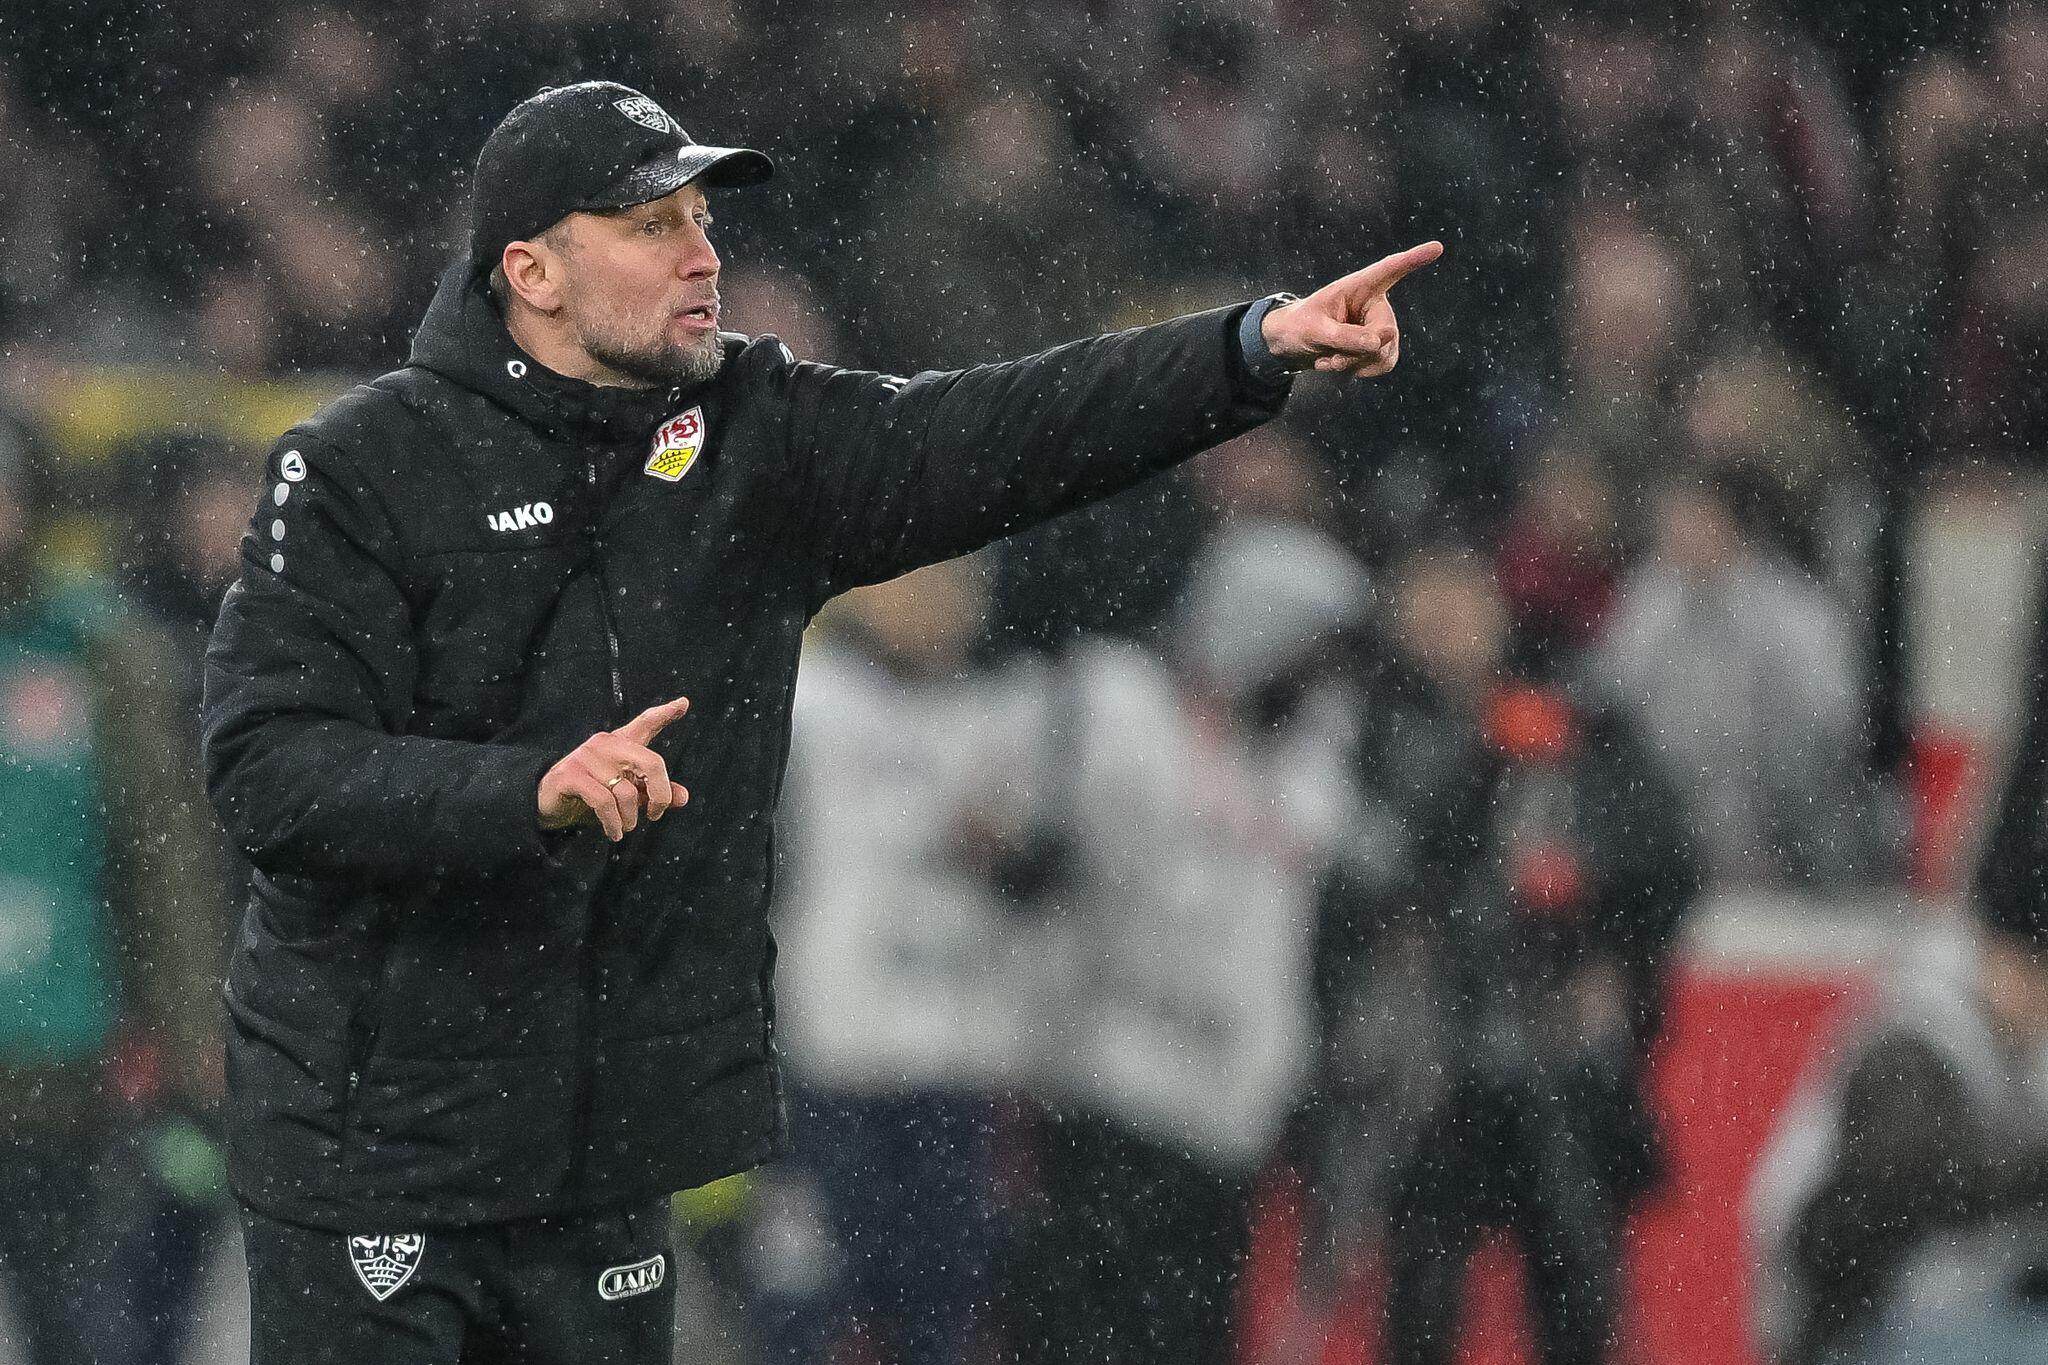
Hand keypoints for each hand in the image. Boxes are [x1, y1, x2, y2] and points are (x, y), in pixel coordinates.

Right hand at [537, 695, 691, 840]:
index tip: (684, 704)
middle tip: (655, 814)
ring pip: (626, 792)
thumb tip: (683, 798)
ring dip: (630, 818)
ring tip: (626, 828)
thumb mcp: (627, 794)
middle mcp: (606, 744)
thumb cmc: (590, 795)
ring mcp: (587, 758)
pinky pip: (603, 802)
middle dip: (661, 794)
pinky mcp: (570, 776)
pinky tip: (614, 832)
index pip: (645, 723)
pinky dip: (613, 823)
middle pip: (651, 763)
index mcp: (621, 743)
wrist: (546, 804)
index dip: (665, 714)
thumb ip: (654, 793)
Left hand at [1261, 241, 1443, 376]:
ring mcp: (1380, 326)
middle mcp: (1375, 303)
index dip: (1413, 259)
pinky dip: (1358, 370)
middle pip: (1385, 330)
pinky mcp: (1380, 347)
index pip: (1390, 270)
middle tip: (1330, 359)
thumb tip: (1380, 344)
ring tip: (1328, 360)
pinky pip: (1381, 365)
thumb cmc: (1299, 326)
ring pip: (1384, 352)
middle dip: (1358, 351)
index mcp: (1359, 286)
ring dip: (1355, 364)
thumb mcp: (1313, 330)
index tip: (1437, 247)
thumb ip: (1343, 336)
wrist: (1293, 344)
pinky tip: (1336, 364)